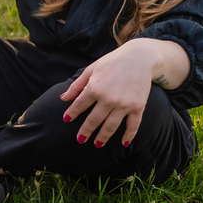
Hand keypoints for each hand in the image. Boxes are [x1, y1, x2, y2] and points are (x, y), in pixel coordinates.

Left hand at [59, 38, 186, 147]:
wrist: (140, 57)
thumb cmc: (113, 62)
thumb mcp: (92, 69)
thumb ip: (77, 85)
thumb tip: (63, 98)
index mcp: (95, 87)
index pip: (79, 105)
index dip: (72, 114)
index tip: (66, 120)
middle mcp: (108, 98)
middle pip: (93, 120)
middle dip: (85, 131)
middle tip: (80, 140)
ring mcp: (124, 104)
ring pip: (110, 126)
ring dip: (102, 138)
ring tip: (97, 145)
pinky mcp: (138, 107)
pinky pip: (133, 125)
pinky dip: (128, 136)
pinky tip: (123, 144)